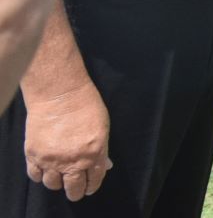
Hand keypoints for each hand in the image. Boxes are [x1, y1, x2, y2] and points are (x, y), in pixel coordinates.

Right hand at [24, 79, 109, 201]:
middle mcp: (73, 161)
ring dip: (58, 183)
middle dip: (76, 192)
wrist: (59, 94)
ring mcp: (51, 160)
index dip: (92, 186)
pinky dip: (40, 176)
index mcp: (94, 153)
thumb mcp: (103, 127)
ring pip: (53, 184)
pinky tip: (45, 172)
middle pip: (73, 188)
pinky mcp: (34, 155)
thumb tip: (103, 166)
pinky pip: (35, 175)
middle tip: (75, 192)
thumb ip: (102, 149)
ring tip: (60, 179)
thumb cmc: (86, 106)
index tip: (89, 189)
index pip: (94, 179)